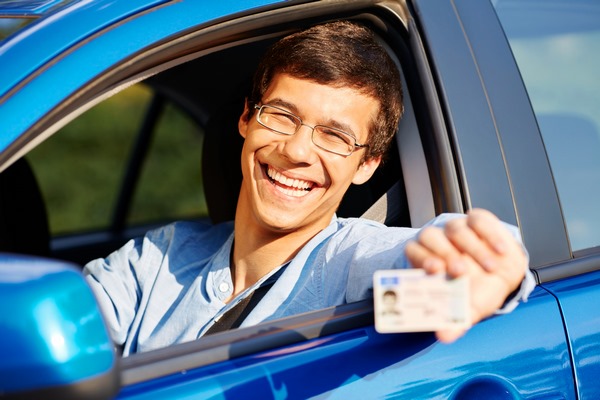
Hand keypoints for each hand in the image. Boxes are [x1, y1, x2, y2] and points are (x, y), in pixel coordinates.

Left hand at [405, 209, 527, 342]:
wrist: (503, 275)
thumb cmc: (478, 290)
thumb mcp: (468, 307)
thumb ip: (455, 321)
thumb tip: (444, 336)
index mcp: (427, 258)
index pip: (413, 251)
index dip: (421, 259)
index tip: (434, 271)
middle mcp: (438, 240)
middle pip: (430, 236)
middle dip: (444, 253)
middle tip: (460, 271)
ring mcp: (457, 228)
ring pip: (455, 229)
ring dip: (472, 248)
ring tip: (489, 267)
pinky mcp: (477, 220)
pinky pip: (479, 220)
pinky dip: (490, 235)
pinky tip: (500, 252)